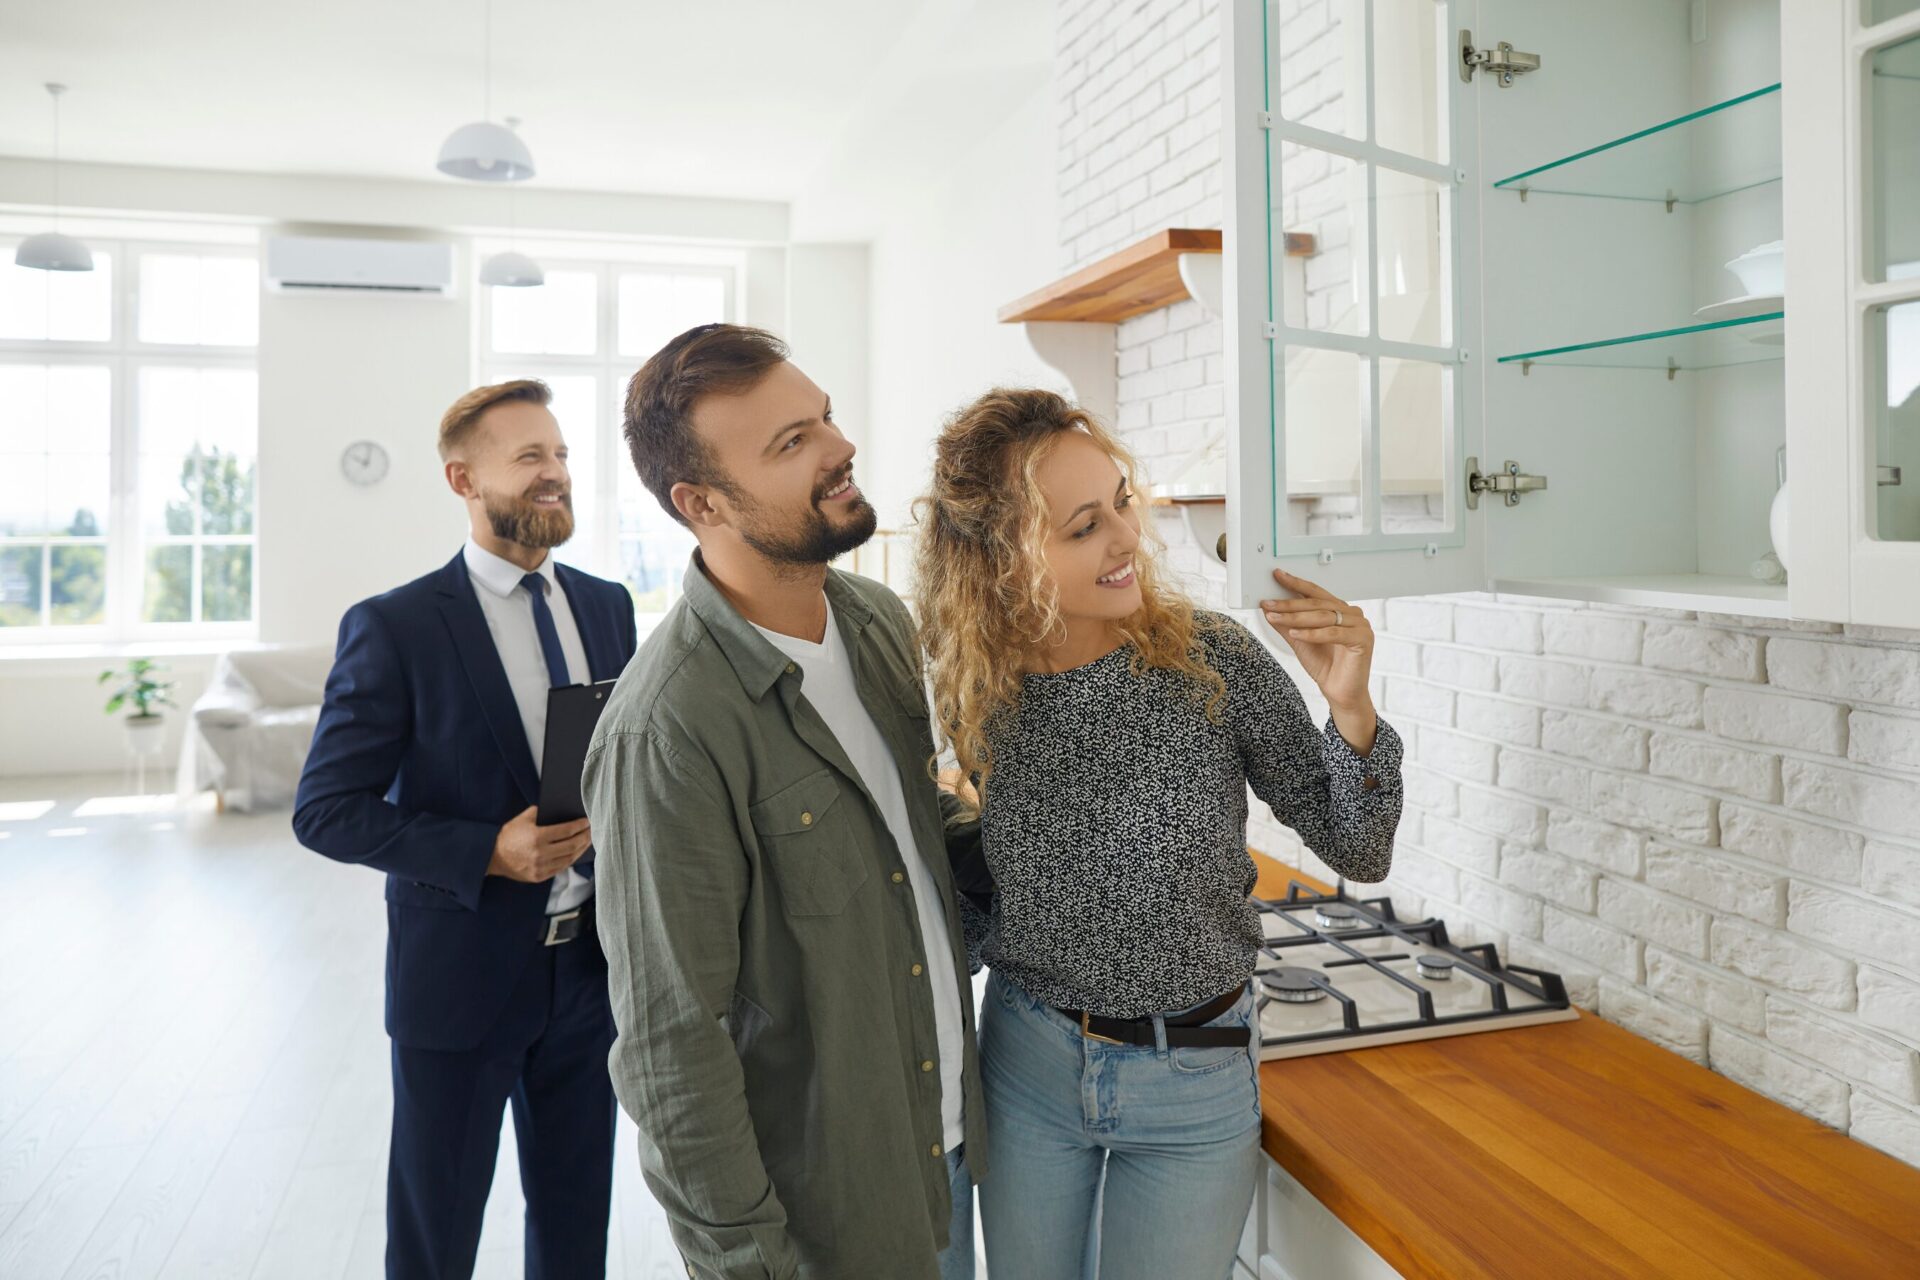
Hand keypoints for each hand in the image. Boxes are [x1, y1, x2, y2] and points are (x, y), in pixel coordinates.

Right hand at [488, 805, 590, 882]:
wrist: (492, 856)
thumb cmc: (509, 834)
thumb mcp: (524, 818)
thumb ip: (543, 812)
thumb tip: (563, 810)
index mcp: (537, 837)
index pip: (567, 831)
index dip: (580, 826)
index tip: (587, 821)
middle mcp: (540, 854)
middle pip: (572, 846)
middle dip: (585, 837)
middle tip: (591, 830)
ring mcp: (540, 868)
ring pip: (569, 859)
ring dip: (581, 849)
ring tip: (587, 841)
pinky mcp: (539, 877)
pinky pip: (561, 868)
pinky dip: (570, 859)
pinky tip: (575, 852)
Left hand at [1258, 569, 1375, 714]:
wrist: (1340, 693)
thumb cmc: (1325, 666)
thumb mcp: (1299, 641)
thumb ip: (1287, 624)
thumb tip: (1269, 609)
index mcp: (1341, 610)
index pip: (1316, 593)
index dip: (1296, 584)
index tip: (1277, 575)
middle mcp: (1353, 614)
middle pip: (1317, 604)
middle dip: (1290, 604)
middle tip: (1269, 603)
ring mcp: (1361, 625)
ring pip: (1324, 616)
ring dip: (1296, 617)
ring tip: (1275, 617)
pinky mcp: (1364, 639)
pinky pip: (1333, 633)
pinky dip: (1312, 633)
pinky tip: (1295, 633)